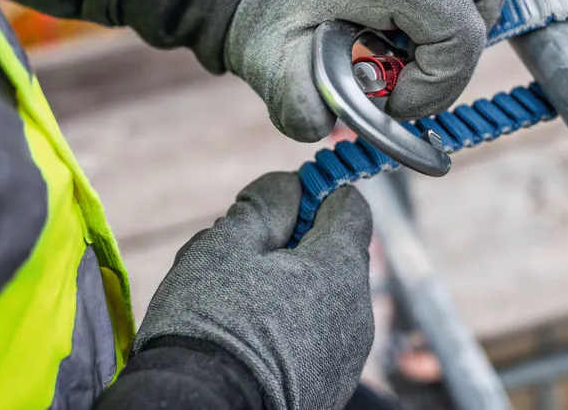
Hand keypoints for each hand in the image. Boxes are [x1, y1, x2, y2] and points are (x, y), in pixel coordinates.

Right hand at [132, 172, 373, 409]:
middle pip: (337, 251)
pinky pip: (320, 332)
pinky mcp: (331, 382)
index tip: (281, 202)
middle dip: (296, 241)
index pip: (351, 207)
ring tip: (240, 299)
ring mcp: (348, 352)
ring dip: (291, 283)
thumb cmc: (209, 327)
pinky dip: (293, 320)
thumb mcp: (225, 247)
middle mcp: (358, 311)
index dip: (315, 193)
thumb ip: (264, 205)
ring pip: (325, 293)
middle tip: (246, 253)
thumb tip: (289, 186)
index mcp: (339, 269)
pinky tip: (250, 333)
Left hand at [226, 0, 509, 141]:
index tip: (394, 102)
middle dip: (442, 73)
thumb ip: (298, 104)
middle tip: (398, 85)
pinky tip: (423, 31)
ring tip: (409, 55)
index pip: (458, 36)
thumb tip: (325, 126)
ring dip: (456, 44)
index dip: (434, 86)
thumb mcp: (274, 66)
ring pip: (490, 0)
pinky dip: (464, 15)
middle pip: (478, 23)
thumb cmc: (279, 19)